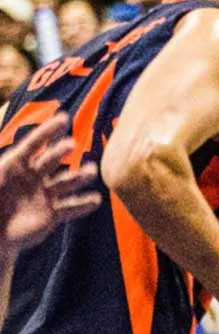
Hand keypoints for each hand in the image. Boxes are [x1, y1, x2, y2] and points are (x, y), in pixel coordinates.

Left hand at [0, 113, 98, 254]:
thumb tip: (7, 159)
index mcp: (14, 166)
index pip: (33, 144)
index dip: (47, 131)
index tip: (64, 119)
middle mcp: (33, 177)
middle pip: (50, 160)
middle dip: (60, 151)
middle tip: (70, 145)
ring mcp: (45, 194)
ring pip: (65, 182)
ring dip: (78, 176)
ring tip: (90, 172)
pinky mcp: (53, 214)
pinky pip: (70, 208)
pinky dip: (83, 204)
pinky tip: (94, 200)